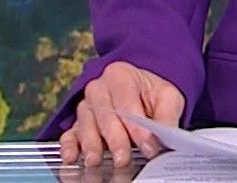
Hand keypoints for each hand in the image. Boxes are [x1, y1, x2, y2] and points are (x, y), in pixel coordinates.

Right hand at [57, 61, 185, 168]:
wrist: (139, 94)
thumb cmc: (150, 95)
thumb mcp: (167, 97)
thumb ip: (167, 115)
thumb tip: (165, 134)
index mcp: (120, 75)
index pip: (127, 101)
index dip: (137, 125)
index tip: (148, 145)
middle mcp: (98, 89)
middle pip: (105, 114)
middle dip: (115, 139)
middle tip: (123, 159)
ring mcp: (85, 107)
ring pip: (86, 125)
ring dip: (91, 144)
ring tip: (96, 161)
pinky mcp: (77, 125)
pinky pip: (69, 134)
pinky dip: (69, 146)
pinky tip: (71, 157)